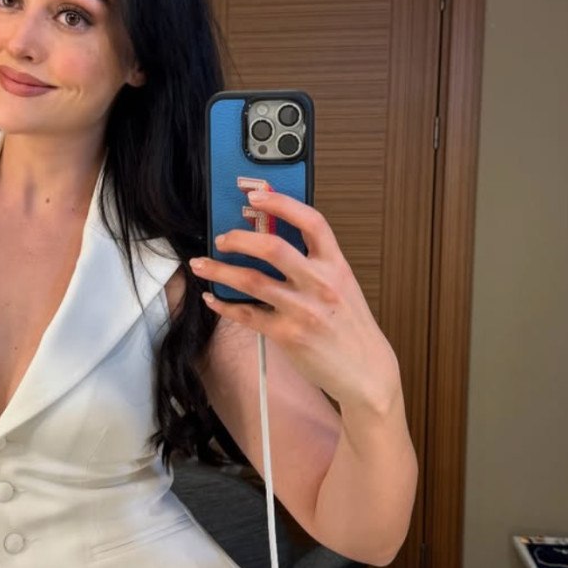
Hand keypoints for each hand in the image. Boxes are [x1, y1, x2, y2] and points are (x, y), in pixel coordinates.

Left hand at [190, 187, 402, 413]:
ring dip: (219, 270)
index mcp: (336, 265)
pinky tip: (213, 298)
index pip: (312, 222)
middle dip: (239, 238)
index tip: (256, 196)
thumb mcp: (343, 285)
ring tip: (201, 264)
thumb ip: (315, 263)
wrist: (366, 371)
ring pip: (251, 280)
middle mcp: (320, 283)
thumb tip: (274, 241)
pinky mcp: (287, 335)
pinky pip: (247, 314)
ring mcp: (303, 310)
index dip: (281, 203)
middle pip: (273, 247)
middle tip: (221, 238)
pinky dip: (225, 305)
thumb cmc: (350, 326)